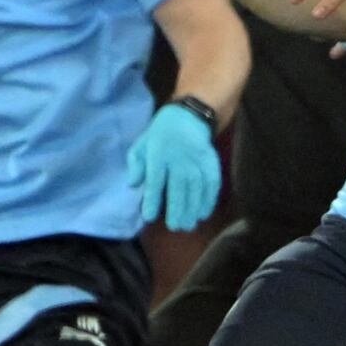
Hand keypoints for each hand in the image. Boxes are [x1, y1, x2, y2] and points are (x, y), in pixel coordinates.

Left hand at [125, 103, 222, 231]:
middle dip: (177, 209)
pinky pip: (212, 183)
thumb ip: (136, 165)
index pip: (156, 181)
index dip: (153, 200)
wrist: (186, 118)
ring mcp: (197, 160)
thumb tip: (133, 185)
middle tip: (175, 228)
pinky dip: (209, 199)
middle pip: (179, 187)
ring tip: (189, 225)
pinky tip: (204, 213)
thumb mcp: (140, 146)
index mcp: (158, 154)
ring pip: (197, 188)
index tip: (150, 217)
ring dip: (194, 208)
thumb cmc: (158, 137)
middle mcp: (179, 158)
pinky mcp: (211, 162)